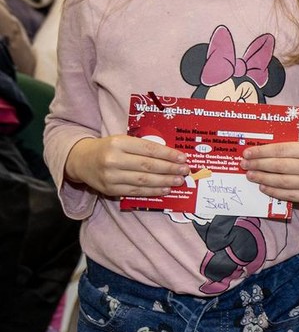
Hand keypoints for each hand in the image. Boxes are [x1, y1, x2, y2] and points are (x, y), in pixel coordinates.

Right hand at [63, 135, 186, 197]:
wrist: (81, 160)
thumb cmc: (108, 148)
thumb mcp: (122, 140)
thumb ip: (143, 147)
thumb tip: (171, 156)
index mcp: (118, 143)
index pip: (149, 149)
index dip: (168, 154)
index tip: (183, 157)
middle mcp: (113, 159)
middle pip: (148, 166)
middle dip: (170, 169)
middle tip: (185, 170)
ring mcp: (110, 176)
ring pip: (143, 180)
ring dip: (164, 182)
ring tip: (179, 181)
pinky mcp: (110, 189)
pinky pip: (136, 191)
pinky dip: (153, 191)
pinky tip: (165, 189)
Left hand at [243, 142, 298, 205]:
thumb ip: (283, 150)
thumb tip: (255, 154)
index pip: (281, 150)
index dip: (262, 152)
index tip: (247, 153)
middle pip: (279, 166)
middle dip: (258, 165)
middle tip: (245, 165)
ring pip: (281, 181)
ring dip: (262, 178)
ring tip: (250, 175)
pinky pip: (287, 194)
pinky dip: (272, 190)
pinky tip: (262, 186)